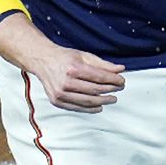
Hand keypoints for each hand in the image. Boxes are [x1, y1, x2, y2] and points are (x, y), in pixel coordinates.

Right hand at [0, 13, 124, 112]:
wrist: (43, 61)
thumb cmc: (65, 57)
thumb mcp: (84, 55)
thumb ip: (103, 64)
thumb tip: (121, 69)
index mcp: (74, 68)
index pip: (99, 77)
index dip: (114, 80)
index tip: (122, 81)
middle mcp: (66, 82)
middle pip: (94, 90)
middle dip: (110, 90)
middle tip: (120, 89)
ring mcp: (60, 93)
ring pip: (87, 101)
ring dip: (102, 101)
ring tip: (112, 99)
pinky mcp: (56, 101)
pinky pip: (76, 108)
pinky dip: (89, 109)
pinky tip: (99, 107)